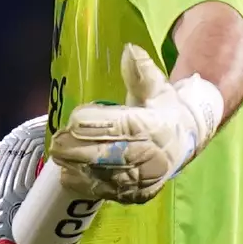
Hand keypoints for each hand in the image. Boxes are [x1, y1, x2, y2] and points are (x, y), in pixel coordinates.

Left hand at [48, 45, 222, 203]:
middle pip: (111, 154)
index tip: (74, 120)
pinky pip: (110, 192)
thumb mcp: (156, 86)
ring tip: (59, 158)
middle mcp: (153, 155)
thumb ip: (140, 71)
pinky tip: (68, 176)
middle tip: (56, 142)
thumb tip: (129, 49)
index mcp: (156, 126)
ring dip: (79, 168)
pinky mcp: (139, 194)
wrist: (186, 141)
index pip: (122, 125)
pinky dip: (87, 185)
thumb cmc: (163, 109)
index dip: (95, 123)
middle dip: (80, 149)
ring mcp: (146, 178)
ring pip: (107, 176)